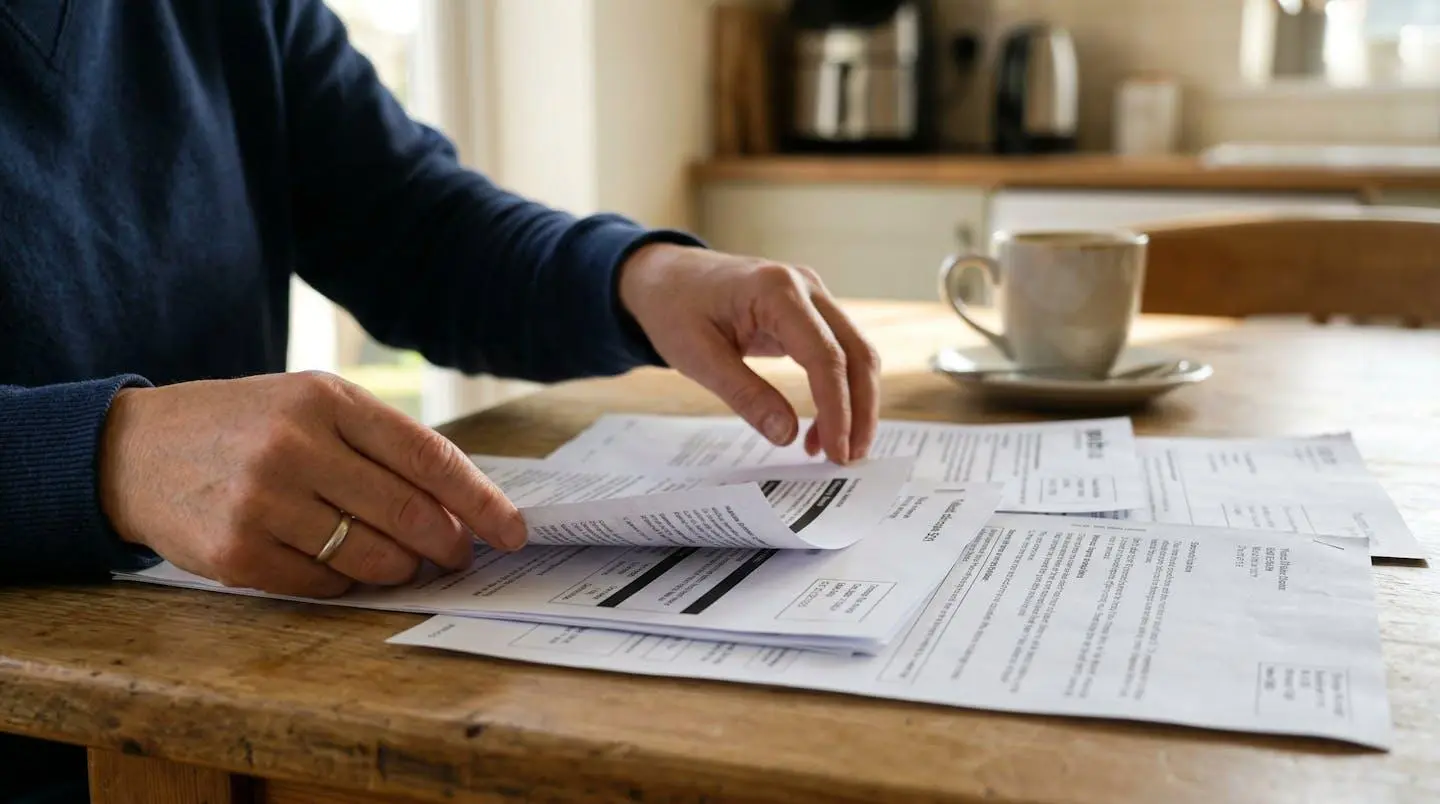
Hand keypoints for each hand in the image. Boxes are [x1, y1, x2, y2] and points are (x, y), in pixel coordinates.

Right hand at [99, 372, 526, 596]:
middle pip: (410, 513)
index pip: (429, 456)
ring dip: (402, 568)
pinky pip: (325, 584)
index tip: (511, 530)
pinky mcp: (237, 552)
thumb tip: (461, 507)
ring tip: (403, 561)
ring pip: (373, 556)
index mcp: (327, 400)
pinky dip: (347, 583)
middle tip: (459, 556)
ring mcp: (264, 501)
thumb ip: (382, 445)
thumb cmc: (245, 426)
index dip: (480, 500)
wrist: (135, 451)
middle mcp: (297, 446)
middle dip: (449, 544)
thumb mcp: (310, 404)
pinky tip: (341, 565)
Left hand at [618, 244, 879, 463]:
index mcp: (776, 290)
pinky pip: (839, 351)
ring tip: (832, 450)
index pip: (826, 356)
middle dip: (859, 411)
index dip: (837, 409)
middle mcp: (805, 287)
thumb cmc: (674, 309)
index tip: (835, 452)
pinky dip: (839, 390)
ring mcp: (812, 296)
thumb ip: (745, 395)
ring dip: (854, 404)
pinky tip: (821, 426)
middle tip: (847, 459)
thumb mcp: (697, 357)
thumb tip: (787, 435)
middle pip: (856, 353)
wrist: (666, 276)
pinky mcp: (811, 310)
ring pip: (856, 353)